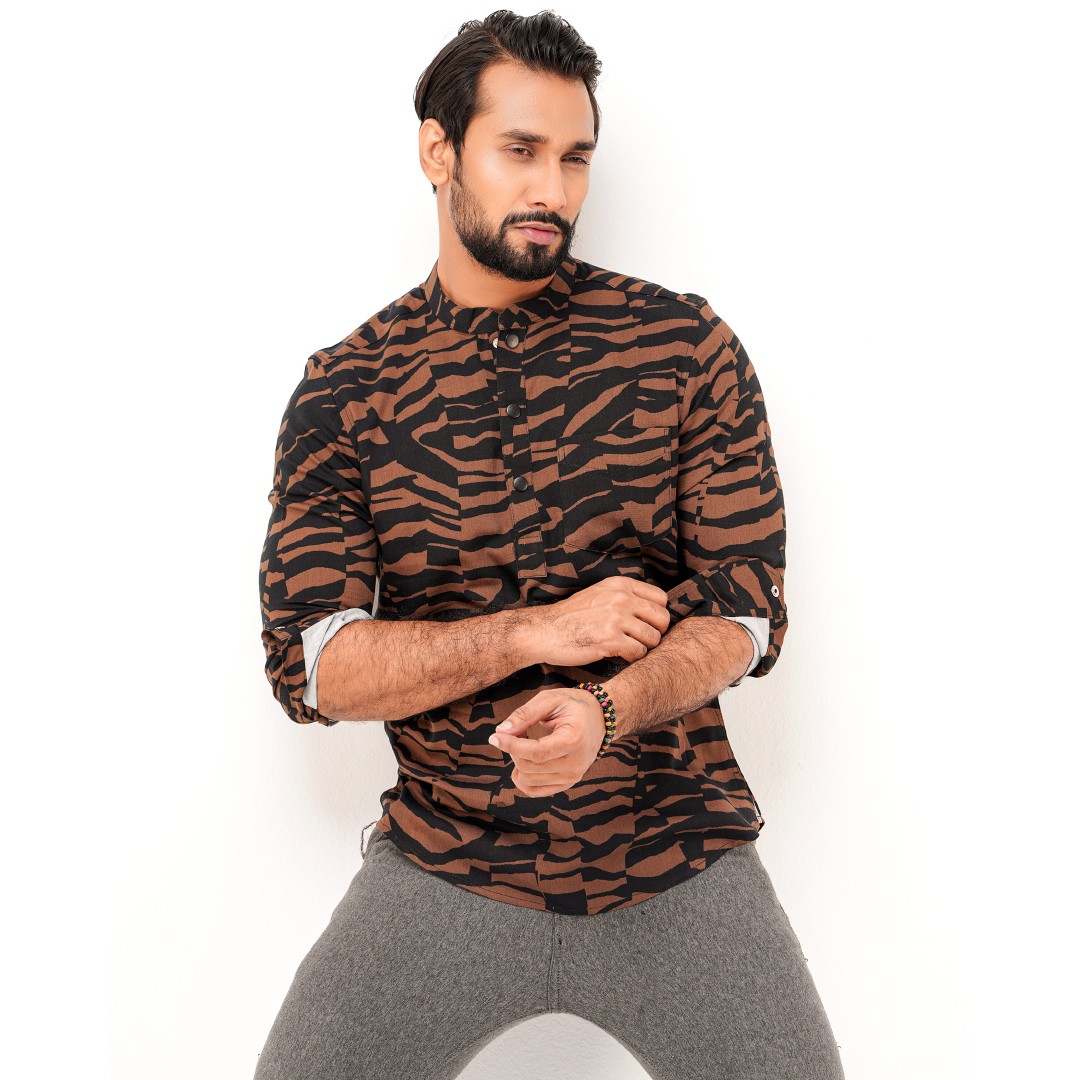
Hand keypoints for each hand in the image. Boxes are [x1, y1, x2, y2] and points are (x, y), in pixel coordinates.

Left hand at [487, 687, 607, 797]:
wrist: (600, 718)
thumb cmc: (574, 705)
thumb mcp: (550, 699)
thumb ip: (525, 714)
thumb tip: (501, 731)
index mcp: (574, 740)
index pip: (537, 753)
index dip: (512, 746)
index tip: (495, 736)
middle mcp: (575, 764)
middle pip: (529, 767)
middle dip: (513, 749)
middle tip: (516, 730)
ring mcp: (572, 777)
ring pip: (529, 780)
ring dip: (517, 762)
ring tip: (524, 742)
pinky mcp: (567, 783)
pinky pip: (535, 790)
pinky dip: (522, 778)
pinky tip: (523, 760)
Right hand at [528, 575, 670, 667]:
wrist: (544, 631)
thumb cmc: (571, 617)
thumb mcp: (599, 594)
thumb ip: (624, 596)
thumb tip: (653, 610)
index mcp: (620, 584)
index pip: (661, 599)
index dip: (656, 615)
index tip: (644, 625)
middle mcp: (621, 597)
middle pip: (662, 619)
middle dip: (654, 633)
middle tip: (639, 640)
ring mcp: (616, 618)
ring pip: (653, 638)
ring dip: (643, 648)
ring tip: (627, 648)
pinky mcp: (610, 639)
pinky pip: (638, 653)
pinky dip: (631, 658)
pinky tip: (618, 655)